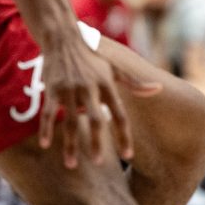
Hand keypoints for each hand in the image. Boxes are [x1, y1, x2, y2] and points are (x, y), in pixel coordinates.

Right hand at [38, 31, 156, 168]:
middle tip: (99, 162)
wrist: (64, 38)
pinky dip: (46, 129)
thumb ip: (134, 83)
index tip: (128, 155)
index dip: (124, 135)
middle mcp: (89, 88)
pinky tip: (45, 145)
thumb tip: (158, 89)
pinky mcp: (52, 89)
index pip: (119, 114)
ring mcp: (70, 89)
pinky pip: (48, 113)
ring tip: (71, 165)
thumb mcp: (114, 68)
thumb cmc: (93, 56)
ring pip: (71, 121)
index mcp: (107, 84)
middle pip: (96, 119)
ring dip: (70, 144)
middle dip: (97, 142)